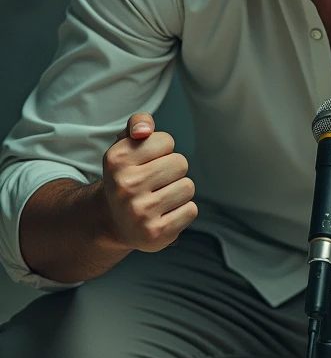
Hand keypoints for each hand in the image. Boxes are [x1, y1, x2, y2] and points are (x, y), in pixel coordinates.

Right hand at [101, 112, 197, 251]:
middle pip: (180, 163)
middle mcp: (125, 186)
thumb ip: (138, 122)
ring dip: (178, 191)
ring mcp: (139, 212)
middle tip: (155, 182)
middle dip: (172, 170)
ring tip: (159, 197)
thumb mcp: (126, 144)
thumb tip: (144, 130)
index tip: (147, 161)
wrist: (112, 220)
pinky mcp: (155, 234)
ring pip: (188, 187)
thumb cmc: (127, 175)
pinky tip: (163, 214)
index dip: (162, 150)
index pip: (167, 141)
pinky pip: (191, 210)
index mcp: (117, 160)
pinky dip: (182, 211)